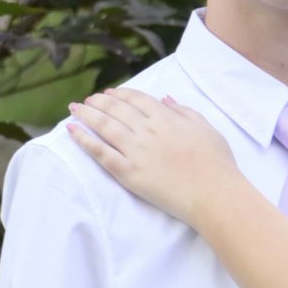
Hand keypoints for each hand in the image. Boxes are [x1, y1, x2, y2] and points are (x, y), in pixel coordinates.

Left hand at [67, 87, 235, 221]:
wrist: (213, 194)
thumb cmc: (217, 163)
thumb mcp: (206, 128)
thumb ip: (184, 111)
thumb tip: (166, 99)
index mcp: (166, 118)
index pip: (136, 99)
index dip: (120, 94)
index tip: (109, 93)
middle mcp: (147, 130)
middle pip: (116, 109)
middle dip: (98, 101)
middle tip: (88, 100)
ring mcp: (136, 151)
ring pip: (104, 126)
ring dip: (86, 114)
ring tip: (74, 109)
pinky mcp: (128, 173)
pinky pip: (100, 153)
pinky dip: (84, 140)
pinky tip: (71, 131)